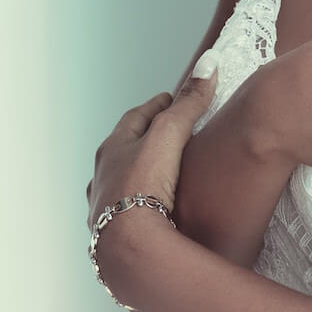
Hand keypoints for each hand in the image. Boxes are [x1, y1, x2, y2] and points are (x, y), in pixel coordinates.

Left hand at [86, 65, 217, 311]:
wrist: (129, 249)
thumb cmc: (145, 186)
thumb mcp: (170, 135)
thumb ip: (189, 102)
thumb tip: (208, 61)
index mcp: (113, 149)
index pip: (136, 117)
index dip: (157, 105)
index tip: (171, 98)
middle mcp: (103, 177)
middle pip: (126, 150)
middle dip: (146, 139)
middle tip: (169, 131)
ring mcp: (106, 209)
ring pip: (123, 182)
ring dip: (140, 174)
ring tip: (162, 172)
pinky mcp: (115, 237)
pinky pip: (129, 212)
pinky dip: (142, 204)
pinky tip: (156, 212)